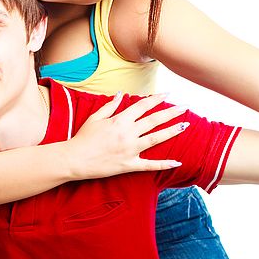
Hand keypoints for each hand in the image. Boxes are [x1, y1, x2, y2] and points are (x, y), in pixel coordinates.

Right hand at [67, 92, 188, 179]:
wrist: (73, 159)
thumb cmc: (82, 138)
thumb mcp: (95, 118)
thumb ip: (110, 106)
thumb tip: (120, 94)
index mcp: (120, 120)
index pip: (142, 106)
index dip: (156, 99)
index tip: (167, 94)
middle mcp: (128, 133)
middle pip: (154, 120)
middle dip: (171, 112)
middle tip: (185, 107)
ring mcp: (130, 150)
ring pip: (156, 138)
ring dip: (172, 131)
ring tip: (185, 125)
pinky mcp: (129, 165)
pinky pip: (149, 165)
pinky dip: (164, 164)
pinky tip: (177, 162)